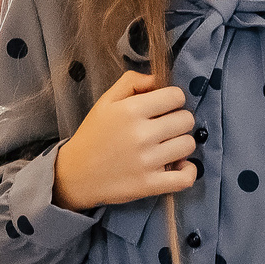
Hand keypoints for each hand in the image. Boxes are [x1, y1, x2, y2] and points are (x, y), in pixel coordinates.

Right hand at [54, 71, 197, 210]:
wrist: (75, 174)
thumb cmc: (94, 135)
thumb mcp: (106, 101)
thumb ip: (131, 82)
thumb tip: (158, 79)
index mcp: (131, 110)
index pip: (176, 96)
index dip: (173, 99)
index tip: (164, 108)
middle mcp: (141, 135)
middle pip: (186, 120)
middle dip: (178, 120)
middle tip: (164, 128)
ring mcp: (147, 161)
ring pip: (188, 144)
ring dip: (181, 144)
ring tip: (166, 146)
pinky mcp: (149, 185)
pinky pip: (186, 177)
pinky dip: (188, 171)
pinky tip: (178, 165)